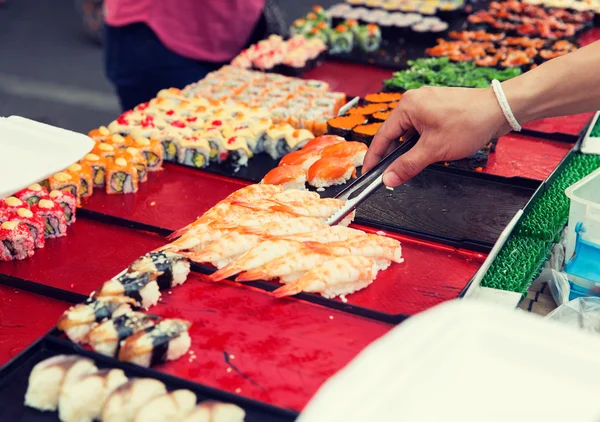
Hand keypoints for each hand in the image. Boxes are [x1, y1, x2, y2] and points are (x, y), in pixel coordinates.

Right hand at [362, 86, 510, 186]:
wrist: (499, 110)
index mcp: (407, 106)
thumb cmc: (469, 123)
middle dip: (394, 154)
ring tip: (414, 163)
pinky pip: (421, 127)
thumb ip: (407, 166)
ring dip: (409, 149)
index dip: (374, 157)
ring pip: (409, 131)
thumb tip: (388, 179)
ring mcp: (427, 102)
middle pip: (394, 133)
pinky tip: (427, 152)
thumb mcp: (433, 150)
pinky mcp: (438, 107)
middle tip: (391, 174)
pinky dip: (420, 141)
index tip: (369, 172)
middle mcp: (414, 100)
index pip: (382, 136)